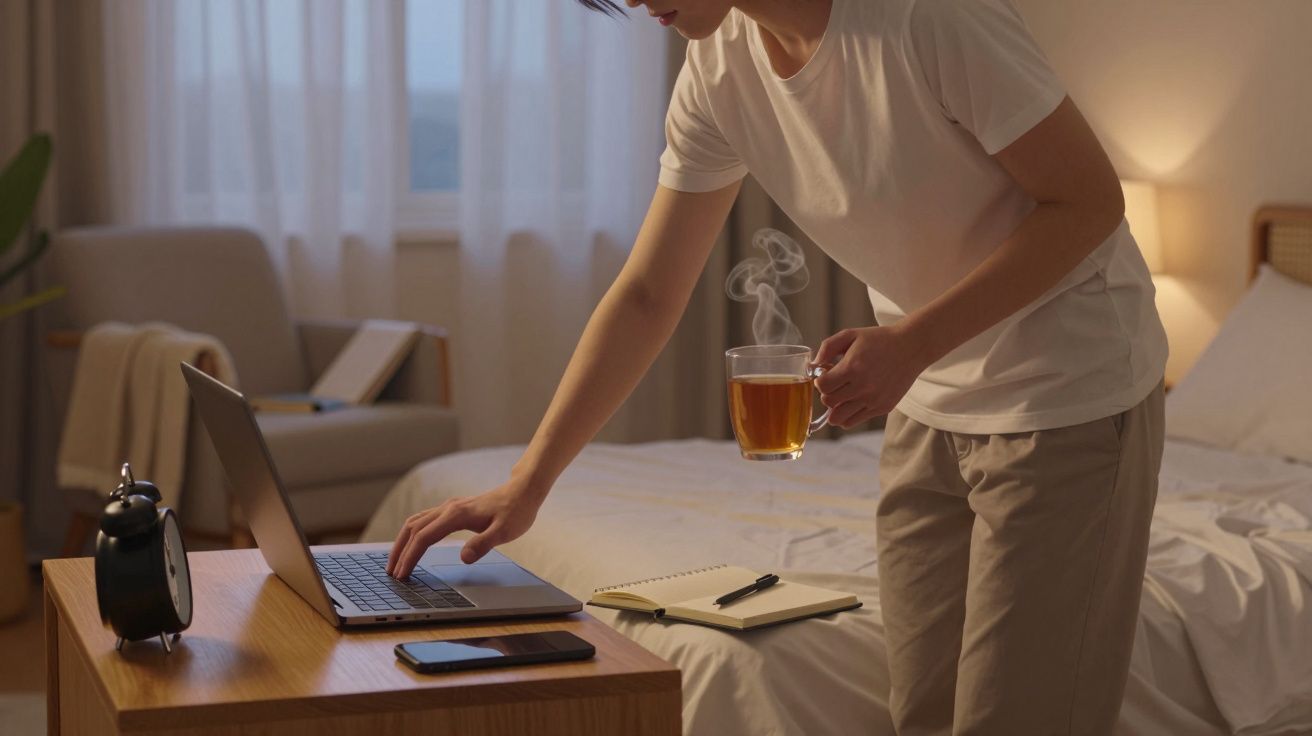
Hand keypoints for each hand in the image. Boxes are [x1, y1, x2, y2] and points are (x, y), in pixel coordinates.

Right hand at [386, 480, 542, 578]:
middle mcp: (448, 509)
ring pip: (415, 522)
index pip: (424, 538)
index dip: (410, 557)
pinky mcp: (452, 510)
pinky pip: (424, 520)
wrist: (523, 492)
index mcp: (456, 515)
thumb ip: (483, 544)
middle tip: (391, 573)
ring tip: (395, 562)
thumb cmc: (516, 511)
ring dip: (402, 541)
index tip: (402, 575)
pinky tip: (412, 544)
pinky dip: (412, 533)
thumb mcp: (505, 532)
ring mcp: (449, 507)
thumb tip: (464, 558)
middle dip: (399, 552)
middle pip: (413, 529)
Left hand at [813, 324, 933, 427]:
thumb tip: (813, 366)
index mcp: (853, 367)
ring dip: (834, 408)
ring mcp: (873, 400)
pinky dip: (846, 415)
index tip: (827, 375)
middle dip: (827, 393)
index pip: (822, 386)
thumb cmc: (879, 340)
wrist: (911, 348)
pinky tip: (851, 402)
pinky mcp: (881, 408)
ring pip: (838, 418)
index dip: (820, 380)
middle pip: (828, 402)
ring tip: (841, 396)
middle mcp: (863, 386)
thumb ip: (827, 347)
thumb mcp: (851, 335)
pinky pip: (852, 422)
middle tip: (835, 384)